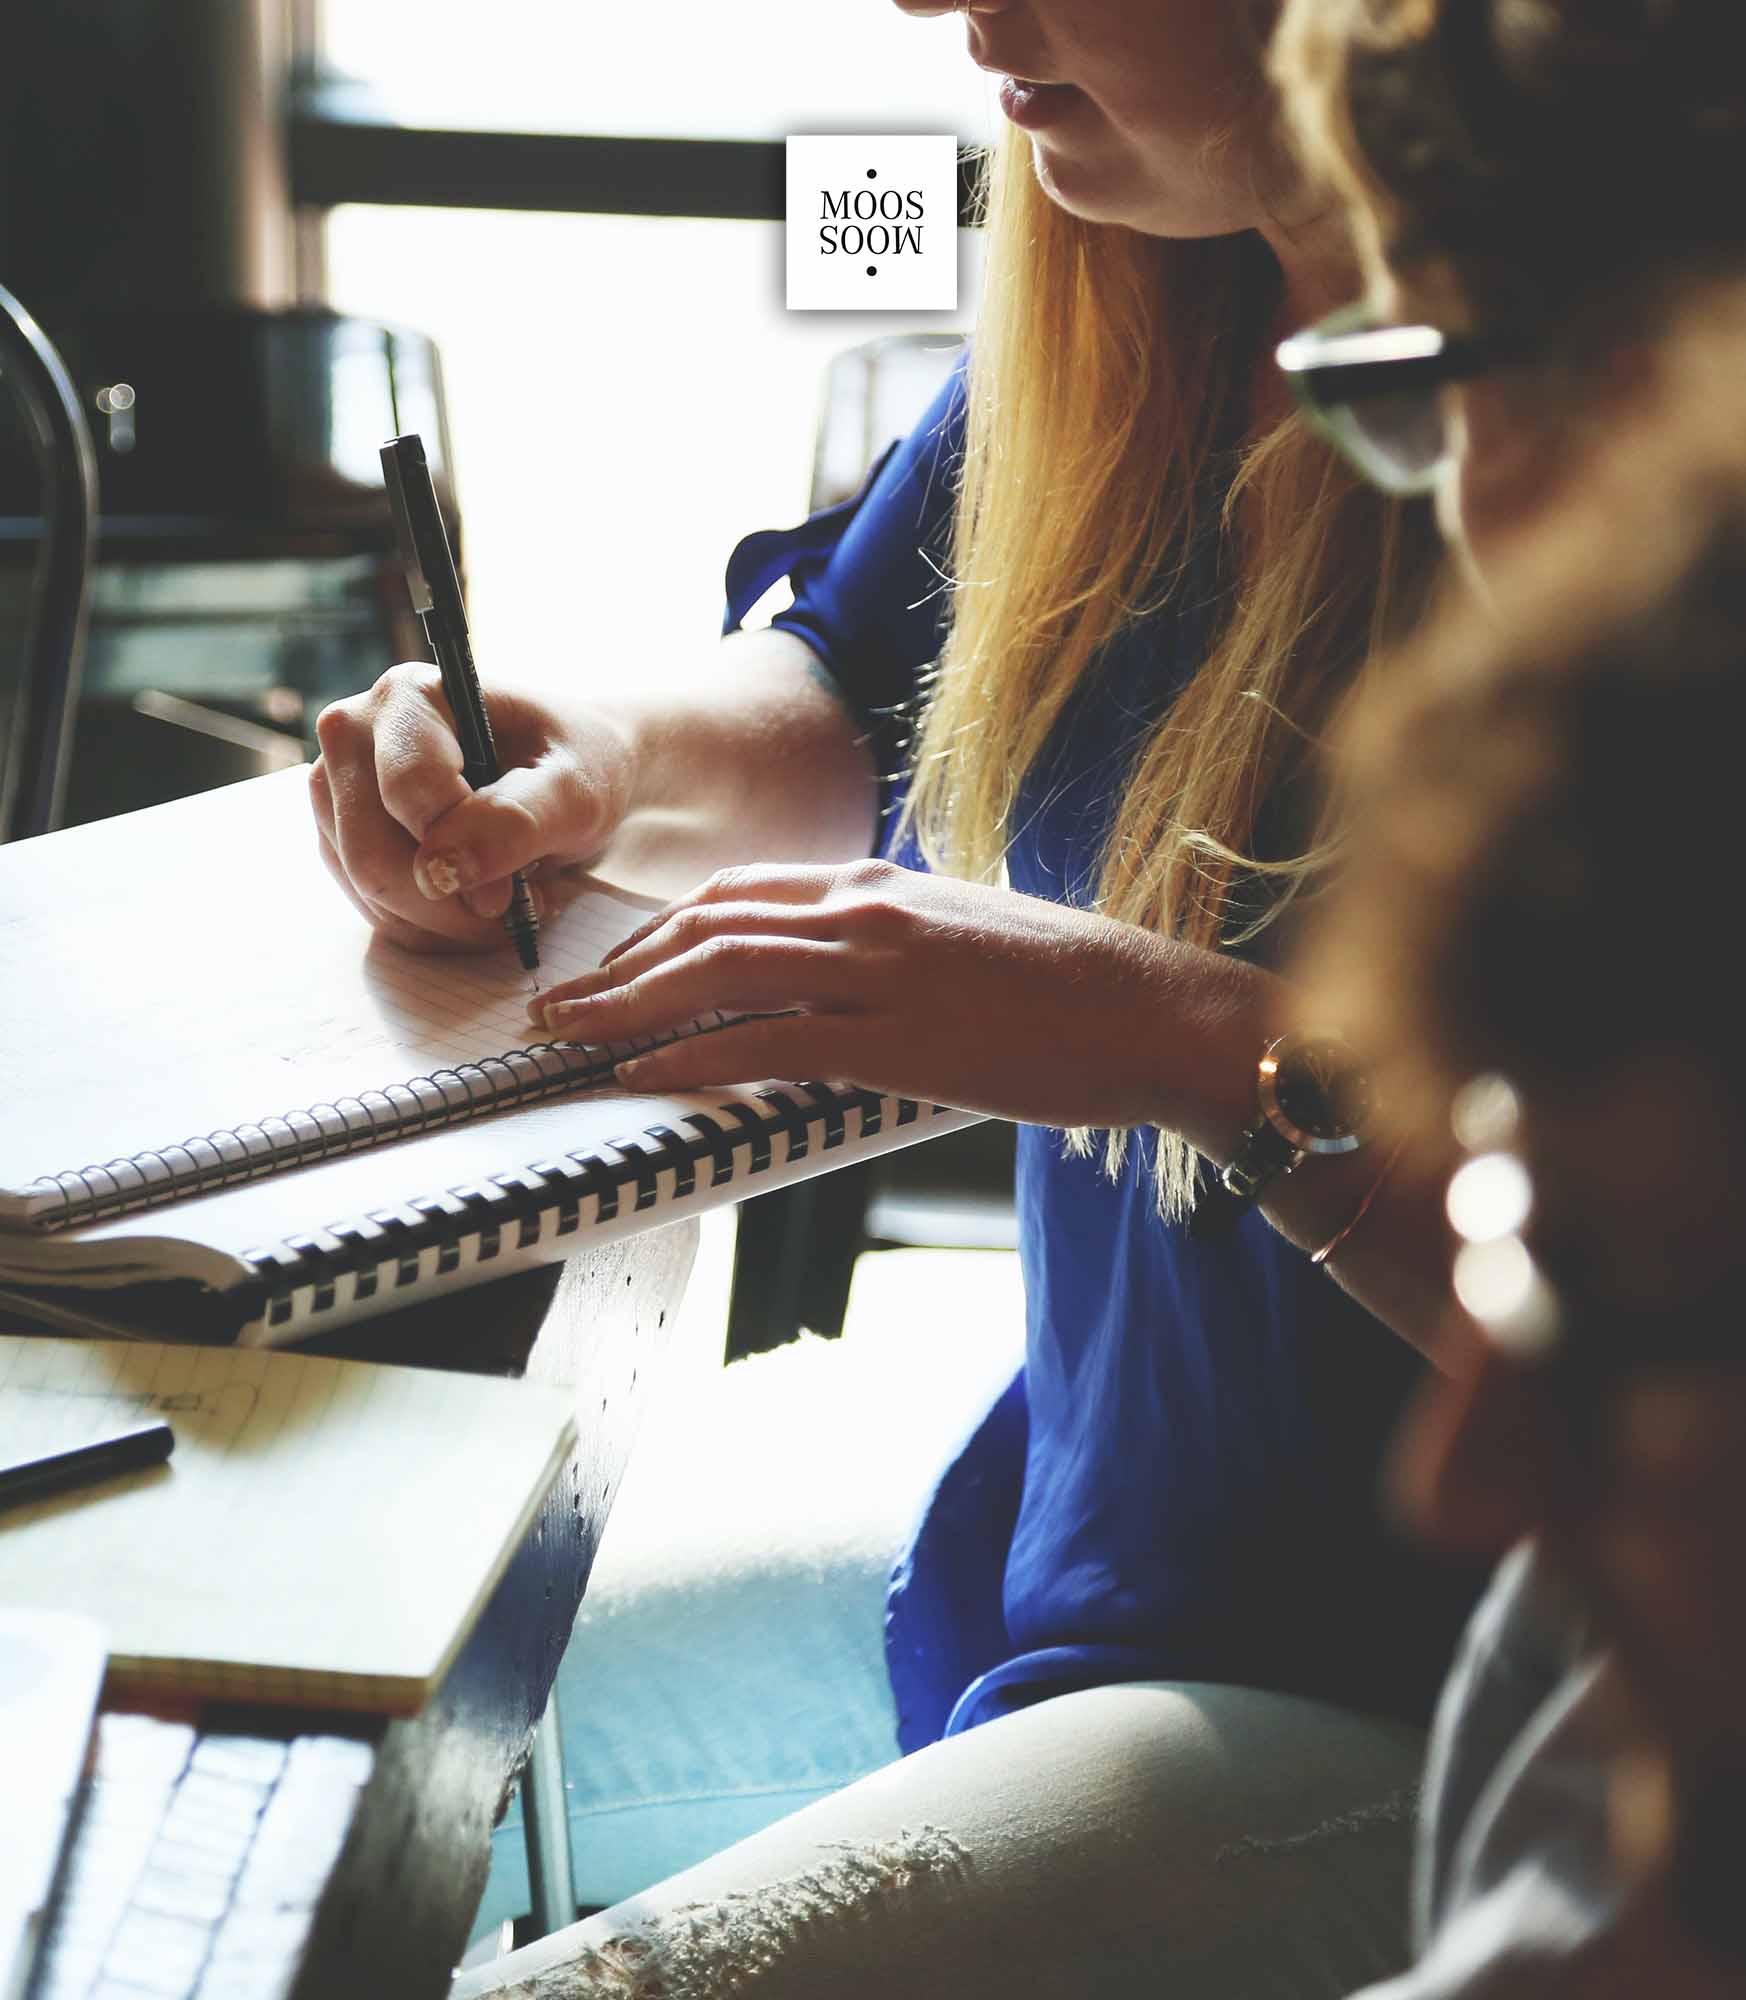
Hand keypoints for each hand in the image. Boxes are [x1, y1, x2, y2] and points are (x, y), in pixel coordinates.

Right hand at [308, 663, 634, 951]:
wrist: (570, 774)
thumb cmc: (578, 766)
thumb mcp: (576, 791)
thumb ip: (516, 821)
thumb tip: (441, 870)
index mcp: (410, 696)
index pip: (407, 792)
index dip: (463, 853)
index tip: (516, 889)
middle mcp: (355, 733)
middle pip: (371, 854)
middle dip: (450, 903)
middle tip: (517, 907)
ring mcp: (339, 789)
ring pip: (369, 892)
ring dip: (446, 921)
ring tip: (508, 898)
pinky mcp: (343, 837)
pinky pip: (374, 910)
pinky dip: (433, 927)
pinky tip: (479, 903)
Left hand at [527, 859, 1262, 1126]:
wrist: (1154, 1009)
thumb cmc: (1072, 986)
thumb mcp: (965, 937)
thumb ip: (890, 944)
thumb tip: (837, 978)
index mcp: (879, 884)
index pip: (738, 893)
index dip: (659, 930)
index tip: (615, 965)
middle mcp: (866, 910)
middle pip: (707, 924)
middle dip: (619, 966)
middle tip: (559, 1004)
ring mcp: (879, 969)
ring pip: (720, 972)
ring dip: (629, 1006)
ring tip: (571, 1037)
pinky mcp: (898, 1035)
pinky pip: (768, 1041)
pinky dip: (692, 1056)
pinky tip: (643, 1074)